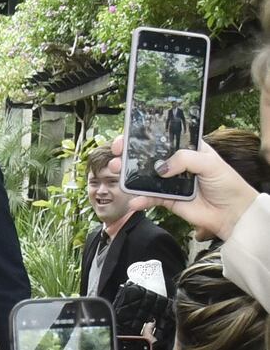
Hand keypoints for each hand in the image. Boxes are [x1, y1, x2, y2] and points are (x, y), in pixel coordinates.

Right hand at [109, 136, 257, 241]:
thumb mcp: (209, 163)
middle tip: (118, 154)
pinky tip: (134, 201)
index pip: (163, 138)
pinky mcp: (167, 200)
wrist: (230, 212)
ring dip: (130, 176)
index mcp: (188, 148)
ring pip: (145, 177)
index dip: (145, 136)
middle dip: (131, 155)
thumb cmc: (226, 183)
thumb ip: (185, 159)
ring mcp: (170, 182)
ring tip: (118, 173)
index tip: (129, 137)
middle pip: (149, 157)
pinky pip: (150, 198)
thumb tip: (161, 168)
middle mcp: (176, 164)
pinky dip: (141, 200)